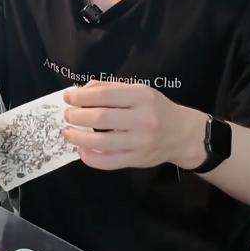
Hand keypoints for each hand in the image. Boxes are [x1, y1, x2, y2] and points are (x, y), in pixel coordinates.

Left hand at [61, 80, 206, 169]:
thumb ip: (110, 88)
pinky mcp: (137, 160)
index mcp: (142, 97)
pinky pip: (108, 162)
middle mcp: (143, 119)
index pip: (105, 95)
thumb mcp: (139, 90)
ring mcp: (140, 142)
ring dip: (78, 138)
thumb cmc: (156, 108)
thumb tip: (81, 91)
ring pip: (101, 143)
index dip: (81, 97)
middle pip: (100, 119)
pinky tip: (82, 151)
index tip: (67, 98)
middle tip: (67, 115)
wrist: (182, 134)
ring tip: (68, 133)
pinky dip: (90, 158)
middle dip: (77, 116)